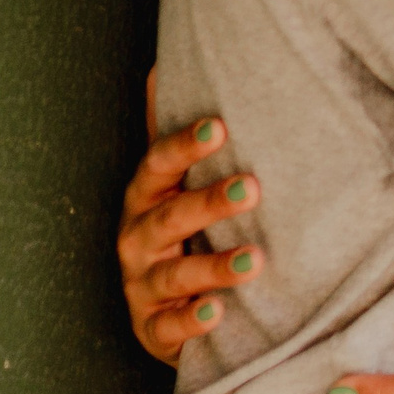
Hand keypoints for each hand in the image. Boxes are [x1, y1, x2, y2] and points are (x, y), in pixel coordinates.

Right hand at [120, 67, 263, 362]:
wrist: (165, 304)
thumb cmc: (179, 228)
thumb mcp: (173, 182)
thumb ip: (172, 134)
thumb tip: (158, 66)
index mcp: (147, 196)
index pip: (159, 164)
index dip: (185, 146)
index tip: (222, 127)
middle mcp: (137, 237)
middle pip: (169, 217)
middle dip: (209, 203)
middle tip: (254, 188)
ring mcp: (142, 284)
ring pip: (173, 274)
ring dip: (213, 266)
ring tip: (256, 260)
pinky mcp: (153, 327)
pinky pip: (169, 328)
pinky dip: (191, 321)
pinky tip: (218, 312)